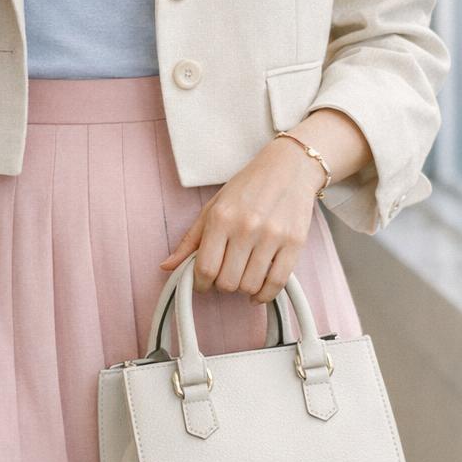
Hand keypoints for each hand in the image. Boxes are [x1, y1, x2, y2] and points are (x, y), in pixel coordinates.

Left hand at [157, 141, 321, 302]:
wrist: (288, 167)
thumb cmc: (248, 187)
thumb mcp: (213, 207)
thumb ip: (190, 240)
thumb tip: (166, 266)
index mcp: (221, 218)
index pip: (205, 268)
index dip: (201, 284)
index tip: (203, 283)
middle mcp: (246, 227)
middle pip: (227, 282)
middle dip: (222, 286)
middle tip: (225, 275)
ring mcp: (273, 236)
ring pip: (250, 285)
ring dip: (243, 289)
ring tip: (243, 276)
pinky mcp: (295, 243)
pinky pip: (277, 283)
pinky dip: (265, 294)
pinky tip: (259, 289)